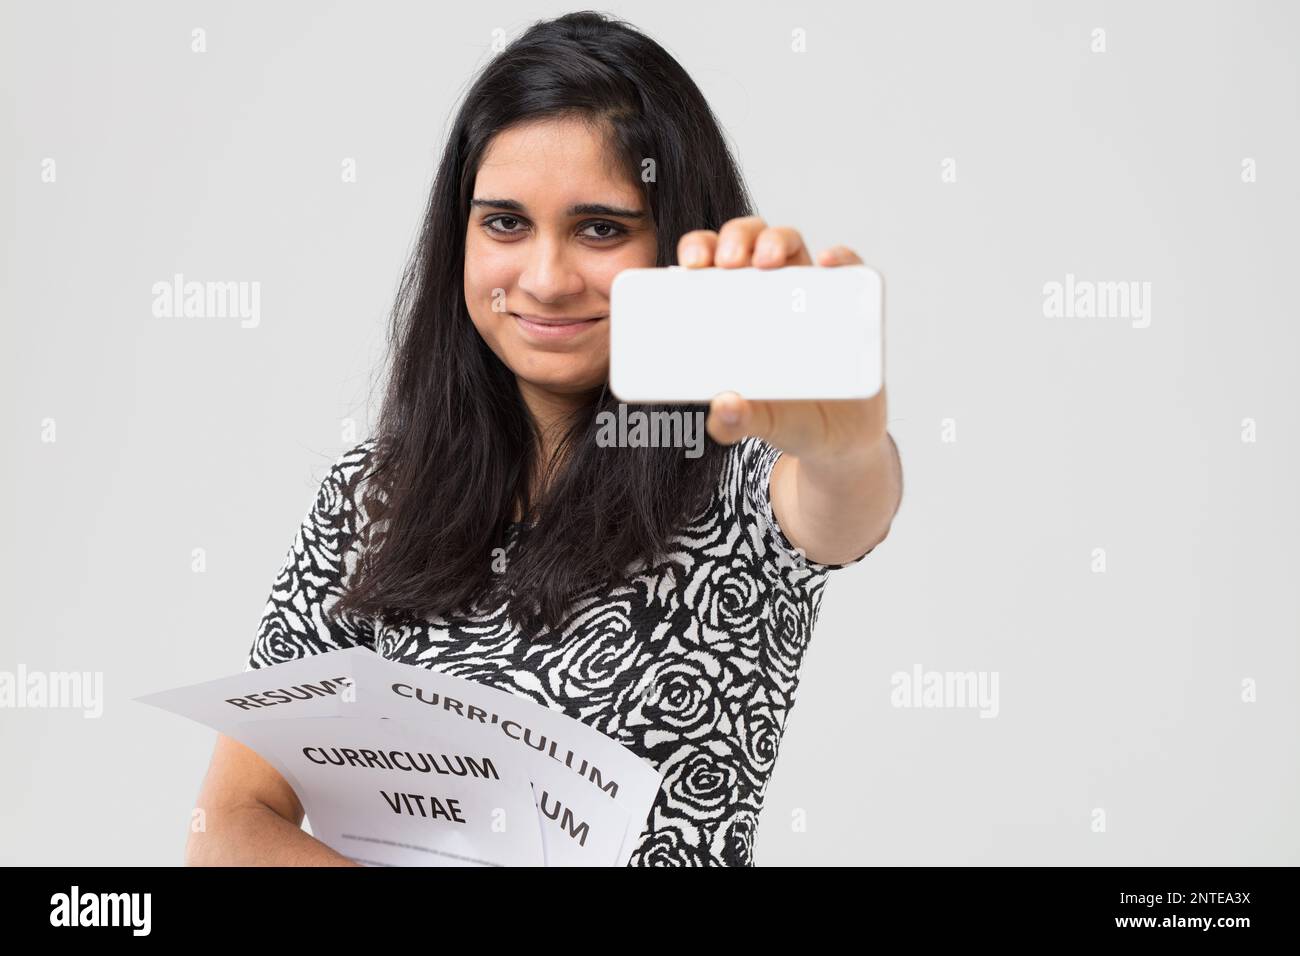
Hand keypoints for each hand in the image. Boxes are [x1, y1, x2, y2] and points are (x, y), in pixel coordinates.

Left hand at [676, 216, 887, 462]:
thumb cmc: (788, 417)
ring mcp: (808, 294)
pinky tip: (827, 263)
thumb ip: (734, 423)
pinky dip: (840, 257)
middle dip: (735, 238)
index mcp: (732, 310)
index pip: (710, 262)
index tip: (691, 264)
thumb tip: (724, 407)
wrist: (838, 439)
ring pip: (790, 244)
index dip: (699, 249)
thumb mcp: (757, 423)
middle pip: (748, 241)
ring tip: (767, 261)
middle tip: (728, 262)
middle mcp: (767, 293)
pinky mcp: (848, 303)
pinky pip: (847, 267)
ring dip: (776, 241)